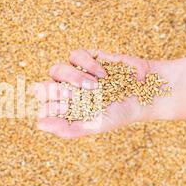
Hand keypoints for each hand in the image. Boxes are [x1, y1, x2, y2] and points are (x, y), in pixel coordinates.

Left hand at [33, 49, 154, 137]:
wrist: (145, 92)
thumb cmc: (119, 113)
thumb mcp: (94, 125)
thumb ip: (67, 129)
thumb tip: (39, 124)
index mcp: (64, 110)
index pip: (42, 106)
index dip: (50, 106)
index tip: (68, 108)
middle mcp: (65, 91)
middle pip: (42, 87)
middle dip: (55, 91)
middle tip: (73, 95)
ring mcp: (74, 73)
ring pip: (56, 69)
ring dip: (73, 78)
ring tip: (94, 87)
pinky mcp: (86, 57)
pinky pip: (75, 55)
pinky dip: (88, 64)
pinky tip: (103, 74)